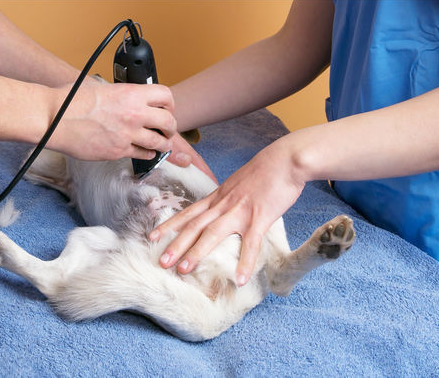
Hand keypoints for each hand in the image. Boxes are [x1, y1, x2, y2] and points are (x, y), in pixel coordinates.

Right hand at [52, 78, 176, 160]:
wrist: (55, 118)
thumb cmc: (72, 100)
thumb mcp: (102, 87)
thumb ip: (120, 94)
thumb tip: (129, 98)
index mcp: (131, 93)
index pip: (165, 96)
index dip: (169, 103)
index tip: (166, 108)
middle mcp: (134, 113)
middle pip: (168, 122)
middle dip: (170, 127)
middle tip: (167, 129)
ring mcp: (127, 134)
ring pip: (160, 143)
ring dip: (163, 144)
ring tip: (161, 144)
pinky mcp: (119, 151)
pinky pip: (143, 154)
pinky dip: (148, 154)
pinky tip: (145, 152)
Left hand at [148, 136, 306, 285]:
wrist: (285, 160)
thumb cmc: (265, 171)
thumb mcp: (239, 183)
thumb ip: (229, 197)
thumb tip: (223, 210)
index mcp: (218, 196)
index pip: (189, 212)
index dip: (170, 225)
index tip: (153, 236)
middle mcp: (224, 204)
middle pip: (194, 225)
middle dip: (176, 244)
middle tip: (161, 262)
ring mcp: (240, 211)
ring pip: (213, 234)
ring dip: (196, 252)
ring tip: (183, 270)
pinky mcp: (260, 217)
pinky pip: (251, 243)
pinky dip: (245, 262)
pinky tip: (239, 279)